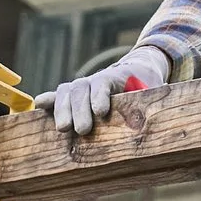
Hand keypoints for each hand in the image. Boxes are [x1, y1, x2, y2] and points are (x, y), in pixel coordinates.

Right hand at [50, 46, 167, 135]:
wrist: (140, 69)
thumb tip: (162, 111)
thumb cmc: (148, 86)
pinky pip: (58, 95)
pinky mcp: (74, 95)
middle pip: (82, 89)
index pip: (104, 83)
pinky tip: (38, 106)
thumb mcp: (154, 92)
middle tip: (83, 130)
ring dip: (63, 109)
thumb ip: (153, 99)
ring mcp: (83, 86)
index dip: (101, 96)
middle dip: (80, 110)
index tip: (101, 112)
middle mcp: (96, 80)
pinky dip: (49, 100)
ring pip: (68, 91)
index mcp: (118, 77)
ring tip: (63, 128)